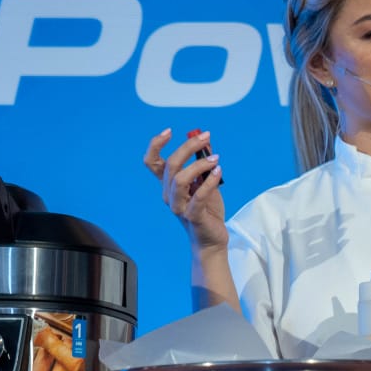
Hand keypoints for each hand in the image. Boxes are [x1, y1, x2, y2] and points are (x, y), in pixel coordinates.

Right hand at [144, 127, 227, 252]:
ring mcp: (179, 206)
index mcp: (168, 185)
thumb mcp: (206, 182)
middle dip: (188, 147)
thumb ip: (204, 164)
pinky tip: (218, 172)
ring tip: (216, 159)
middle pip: (170, 165)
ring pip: (179, 180)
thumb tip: (207, 142)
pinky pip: (198, 196)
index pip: (152, 162)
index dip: (156, 145)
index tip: (169, 131)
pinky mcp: (192, 216)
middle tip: (207, 137)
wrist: (211, 239)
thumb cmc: (206, 210)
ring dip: (199, 165)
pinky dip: (209, 182)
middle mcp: (169, 195)